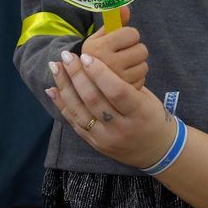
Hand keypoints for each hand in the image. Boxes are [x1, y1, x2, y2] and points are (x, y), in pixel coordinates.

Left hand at [46, 50, 173, 169]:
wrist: (155, 151)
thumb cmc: (153, 117)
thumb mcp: (147, 99)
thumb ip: (125, 84)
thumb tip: (98, 61)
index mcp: (140, 113)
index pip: (116, 91)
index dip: (99, 73)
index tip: (86, 55)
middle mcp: (121, 128)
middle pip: (94, 100)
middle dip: (77, 75)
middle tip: (67, 56)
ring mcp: (106, 138)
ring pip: (79, 111)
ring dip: (65, 87)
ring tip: (56, 67)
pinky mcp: (95, 144)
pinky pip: (74, 123)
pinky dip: (62, 105)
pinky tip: (52, 89)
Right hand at [80, 24, 147, 89]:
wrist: (83, 83)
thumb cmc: (95, 55)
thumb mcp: (99, 37)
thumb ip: (113, 21)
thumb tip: (126, 7)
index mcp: (100, 47)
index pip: (132, 34)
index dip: (129, 35)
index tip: (122, 40)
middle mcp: (108, 64)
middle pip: (141, 50)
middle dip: (135, 49)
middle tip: (125, 53)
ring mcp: (117, 80)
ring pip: (144, 65)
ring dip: (137, 63)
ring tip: (125, 65)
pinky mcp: (123, 91)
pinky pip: (142, 79)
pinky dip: (136, 77)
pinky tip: (125, 77)